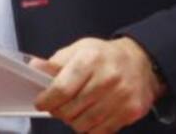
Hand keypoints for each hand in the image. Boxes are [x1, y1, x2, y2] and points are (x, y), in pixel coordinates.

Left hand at [31, 36, 165, 132]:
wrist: (141, 62)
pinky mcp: (129, 112)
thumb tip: (34, 68)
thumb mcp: (79, 49)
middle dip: (58, 111)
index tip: (41, 102)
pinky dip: (90, 128)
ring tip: (75, 109)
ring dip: (73, 120)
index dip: (47, 100)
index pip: (62, 88)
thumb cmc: (105, 56)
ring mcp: (120, 97)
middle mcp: (107, 78)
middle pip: (70, 109)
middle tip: (58, 105)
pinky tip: (90, 115)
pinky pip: (99, 132)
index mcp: (91, 59)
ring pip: (83, 124)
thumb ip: (56, 62)